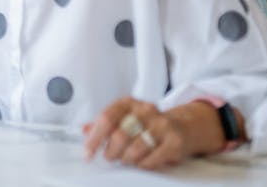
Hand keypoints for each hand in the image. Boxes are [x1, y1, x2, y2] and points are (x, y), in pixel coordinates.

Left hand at [82, 97, 197, 170]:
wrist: (181, 126)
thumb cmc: (147, 123)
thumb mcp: (124, 117)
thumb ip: (104, 124)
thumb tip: (84, 130)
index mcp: (128, 103)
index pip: (106, 119)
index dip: (94, 138)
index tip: (87, 152)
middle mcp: (146, 110)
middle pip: (120, 135)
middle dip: (111, 152)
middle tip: (109, 157)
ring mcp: (162, 125)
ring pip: (135, 149)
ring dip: (126, 159)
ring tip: (125, 159)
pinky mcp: (174, 141)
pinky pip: (151, 159)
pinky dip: (142, 164)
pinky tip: (140, 161)